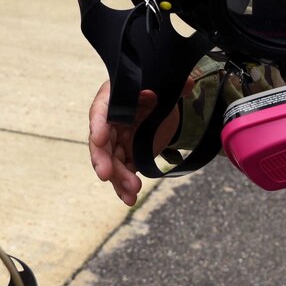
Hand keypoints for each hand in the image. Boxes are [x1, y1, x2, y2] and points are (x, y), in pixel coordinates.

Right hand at [88, 81, 172, 206]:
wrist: (163, 107)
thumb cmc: (157, 91)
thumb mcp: (164, 88)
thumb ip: (174, 86)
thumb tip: (187, 85)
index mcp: (112, 99)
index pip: (101, 110)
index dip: (98, 124)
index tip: (99, 138)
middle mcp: (109, 123)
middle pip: (100, 142)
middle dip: (102, 159)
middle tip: (105, 174)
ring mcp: (116, 142)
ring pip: (111, 163)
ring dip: (118, 179)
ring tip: (131, 193)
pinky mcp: (125, 158)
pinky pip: (122, 174)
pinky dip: (124, 188)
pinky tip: (130, 200)